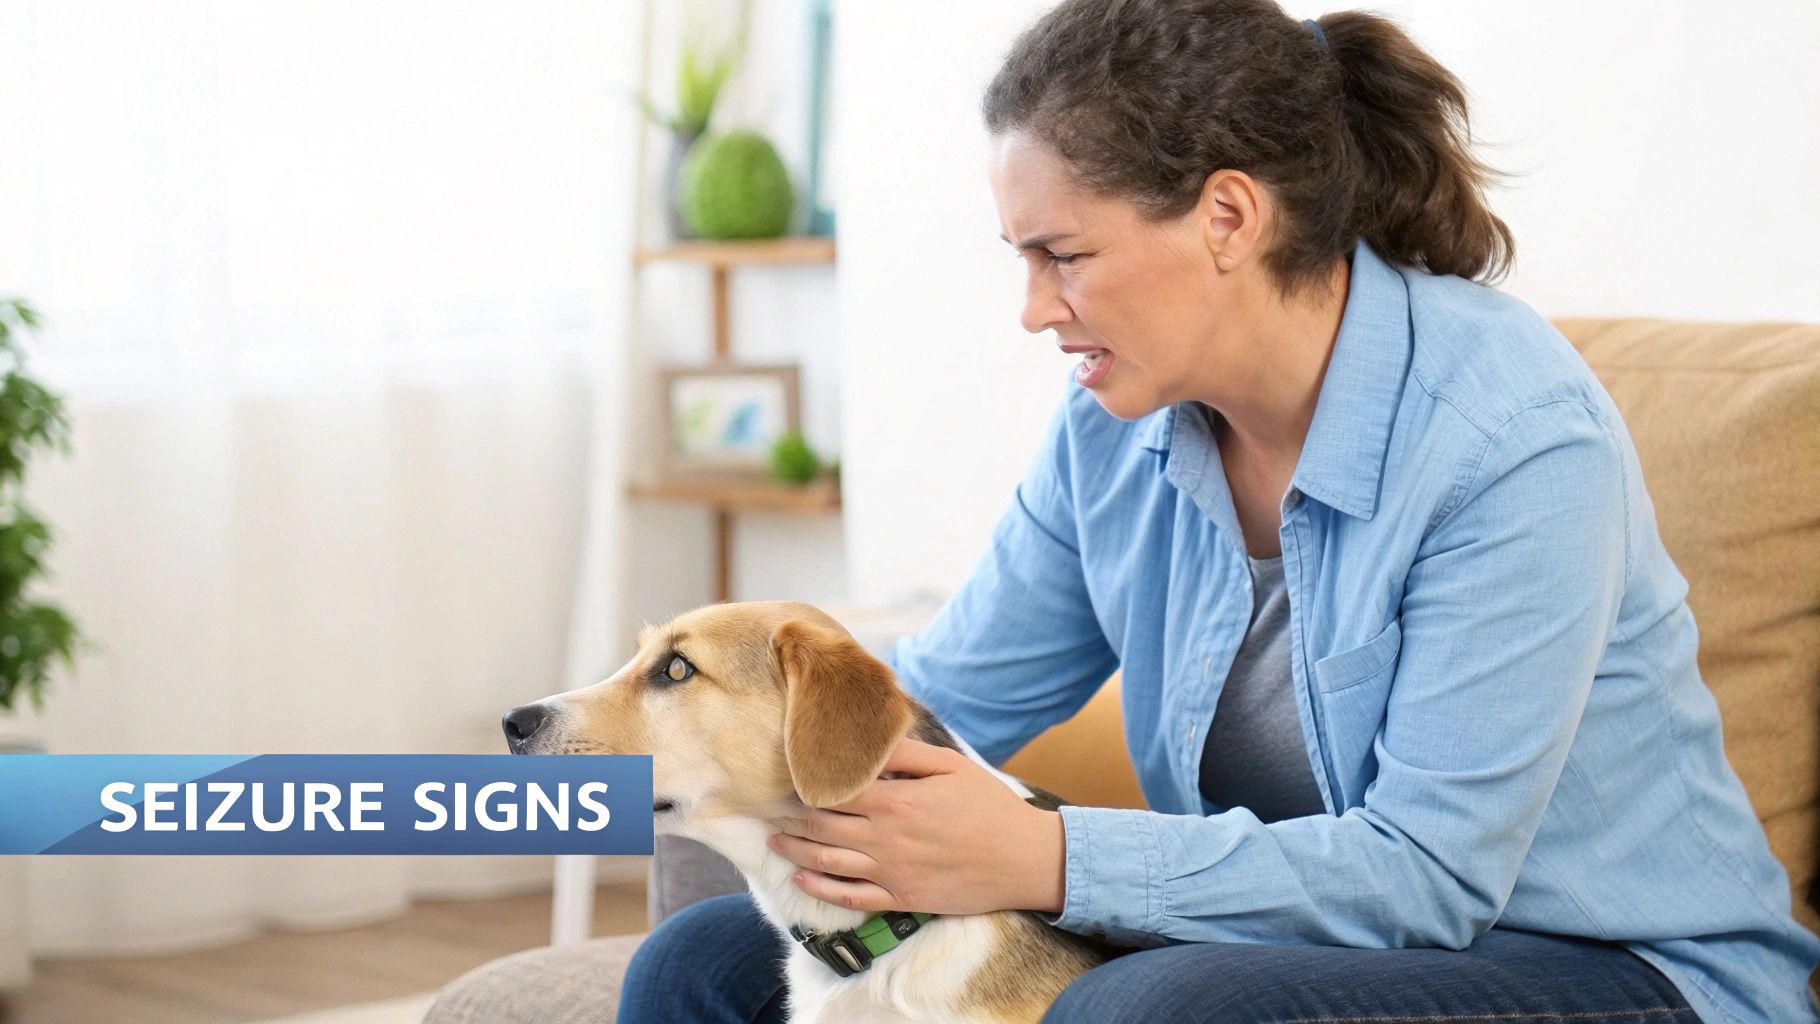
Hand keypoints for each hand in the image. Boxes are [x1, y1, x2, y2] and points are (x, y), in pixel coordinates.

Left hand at [766, 737, 1065, 915]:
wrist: (1024, 860)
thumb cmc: (989, 807)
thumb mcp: (951, 767)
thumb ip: (904, 755)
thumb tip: (866, 743)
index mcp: (896, 800)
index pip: (833, 791)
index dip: (803, 786)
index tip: (783, 778)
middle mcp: (886, 838)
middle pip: (821, 827)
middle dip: (790, 819)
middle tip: (767, 811)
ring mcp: (891, 872)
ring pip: (827, 863)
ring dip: (795, 853)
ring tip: (774, 843)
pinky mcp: (902, 899)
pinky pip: (851, 898)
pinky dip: (821, 890)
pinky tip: (801, 881)